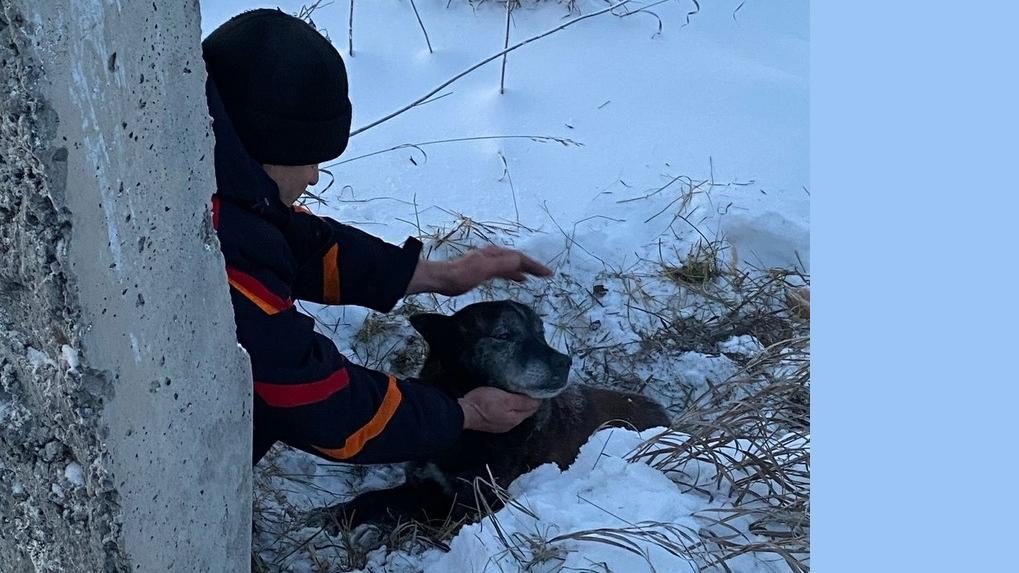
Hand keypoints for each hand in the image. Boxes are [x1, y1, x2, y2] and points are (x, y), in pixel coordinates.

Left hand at [407, 245, 552, 295]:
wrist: (444, 279)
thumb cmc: (463, 275)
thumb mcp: (486, 269)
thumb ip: (504, 265)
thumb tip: (522, 262)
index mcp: (496, 253)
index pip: (520, 258)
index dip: (535, 265)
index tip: (548, 273)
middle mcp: (493, 255)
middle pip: (517, 259)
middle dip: (532, 266)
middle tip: (546, 274)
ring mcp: (488, 262)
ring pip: (511, 264)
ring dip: (524, 269)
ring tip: (536, 277)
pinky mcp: (483, 270)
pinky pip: (505, 270)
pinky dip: (514, 274)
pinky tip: (518, 279)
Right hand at [458, 387, 541, 432]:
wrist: (463, 413)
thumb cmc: (484, 404)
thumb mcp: (505, 399)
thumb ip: (522, 401)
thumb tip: (538, 401)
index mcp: (516, 419)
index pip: (533, 408)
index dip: (535, 397)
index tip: (534, 387)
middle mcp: (511, 425)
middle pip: (524, 412)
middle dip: (527, 401)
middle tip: (526, 387)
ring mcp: (501, 426)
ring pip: (515, 413)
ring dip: (517, 405)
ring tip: (516, 393)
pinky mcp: (492, 423)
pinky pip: (505, 415)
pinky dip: (508, 408)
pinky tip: (504, 402)